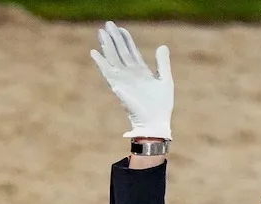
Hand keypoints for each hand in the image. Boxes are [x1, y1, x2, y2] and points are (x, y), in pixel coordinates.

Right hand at [90, 21, 173, 140]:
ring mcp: (123, 79)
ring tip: (101, 32)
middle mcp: (130, 74)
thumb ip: (163, 63)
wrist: (155, 122)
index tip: (120, 28)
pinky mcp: (118, 87)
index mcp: (141, 71)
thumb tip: (162, 46)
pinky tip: (95, 52)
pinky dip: (101, 63)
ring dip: (107, 46)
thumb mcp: (165, 79)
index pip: (131, 51)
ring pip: (113, 59)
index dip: (125, 39)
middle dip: (114, 38)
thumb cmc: (161, 105)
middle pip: (120, 51)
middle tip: (107, 24)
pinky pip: (107, 72)